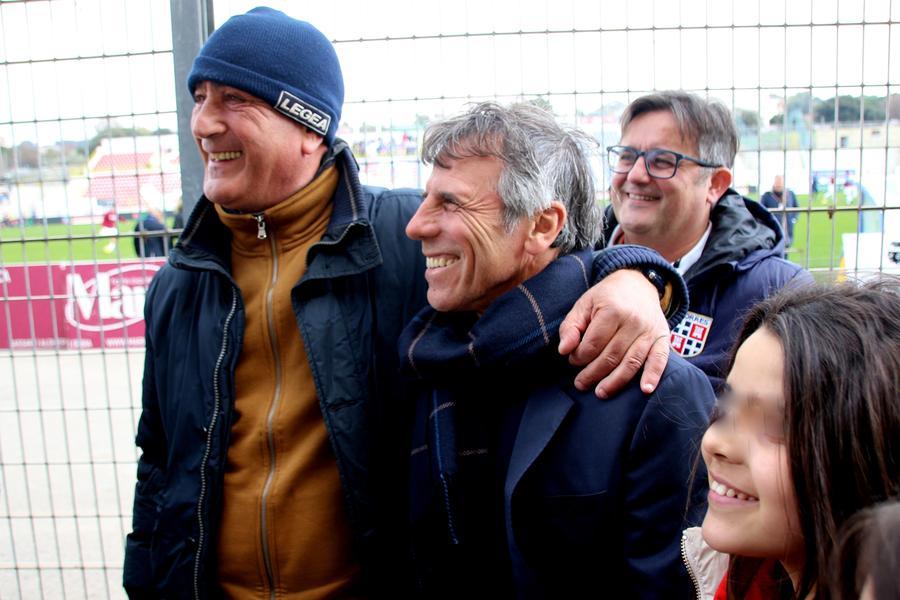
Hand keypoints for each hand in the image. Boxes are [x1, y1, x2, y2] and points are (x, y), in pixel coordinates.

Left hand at [558, 269, 670, 397]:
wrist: (638, 284)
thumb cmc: (606, 297)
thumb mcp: (583, 305)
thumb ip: (571, 327)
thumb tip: (564, 350)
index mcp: (612, 310)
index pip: (592, 344)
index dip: (579, 357)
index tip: (573, 359)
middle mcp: (634, 321)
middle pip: (611, 357)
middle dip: (592, 373)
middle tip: (580, 383)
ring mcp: (650, 331)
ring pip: (631, 362)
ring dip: (615, 382)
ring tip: (600, 393)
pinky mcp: (662, 338)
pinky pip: (659, 359)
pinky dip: (653, 375)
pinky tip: (645, 390)